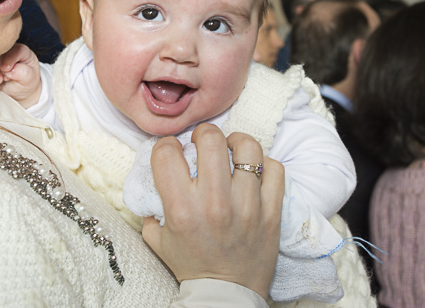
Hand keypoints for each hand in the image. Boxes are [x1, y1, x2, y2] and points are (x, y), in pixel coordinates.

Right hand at [0, 44, 41, 107]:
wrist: (18, 92)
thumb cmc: (26, 82)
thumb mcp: (29, 79)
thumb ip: (23, 73)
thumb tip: (10, 71)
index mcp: (22, 51)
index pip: (16, 50)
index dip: (10, 59)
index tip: (7, 70)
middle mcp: (8, 51)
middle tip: (2, 79)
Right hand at [142, 124, 283, 299]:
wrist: (226, 296)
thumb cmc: (191, 266)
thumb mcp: (157, 240)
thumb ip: (150, 207)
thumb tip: (154, 177)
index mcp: (181, 209)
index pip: (167, 153)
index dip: (166, 146)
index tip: (172, 151)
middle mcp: (214, 203)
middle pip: (211, 140)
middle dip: (203, 133)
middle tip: (203, 142)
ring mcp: (247, 206)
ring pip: (248, 148)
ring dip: (236, 142)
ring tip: (231, 149)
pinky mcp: (272, 212)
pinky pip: (274, 169)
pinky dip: (264, 163)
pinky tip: (253, 169)